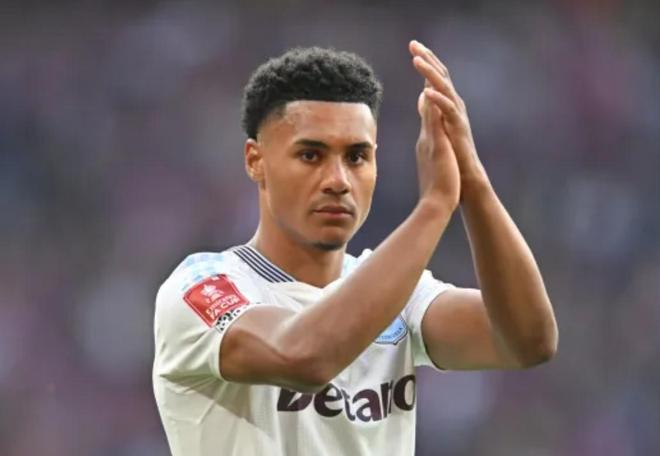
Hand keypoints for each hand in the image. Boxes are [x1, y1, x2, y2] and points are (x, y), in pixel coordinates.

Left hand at [409, 40, 488, 197]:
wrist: (462, 179)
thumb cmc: (450, 155)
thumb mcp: (436, 127)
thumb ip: (430, 111)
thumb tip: (422, 96)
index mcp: (445, 106)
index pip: (434, 78)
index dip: (426, 61)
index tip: (413, 46)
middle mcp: (453, 107)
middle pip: (440, 77)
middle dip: (427, 59)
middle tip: (413, 44)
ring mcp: (456, 118)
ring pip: (444, 89)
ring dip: (430, 74)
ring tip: (416, 60)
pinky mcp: (458, 130)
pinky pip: (448, 112)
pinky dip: (437, 100)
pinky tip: (425, 92)